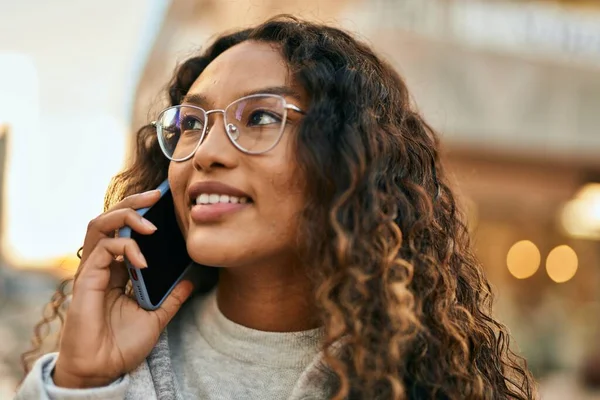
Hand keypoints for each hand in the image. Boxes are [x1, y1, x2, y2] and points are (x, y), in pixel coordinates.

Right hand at [53, 190, 193, 387]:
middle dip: (132, 203)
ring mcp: (93, 271)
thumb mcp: (157, 317)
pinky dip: (125, 248)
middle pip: (110, 220)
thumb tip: (190, 280)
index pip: (125, 231)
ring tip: (150, 222)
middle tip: (156, 196)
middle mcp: (103, 265)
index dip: (141, 213)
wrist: (103, 370)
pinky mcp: (86, 280)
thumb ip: (171, 297)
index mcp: (117, 270)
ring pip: (100, 225)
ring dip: (125, 217)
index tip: (164, 202)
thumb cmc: (123, 345)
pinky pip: (103, 250)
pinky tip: (143, 261)